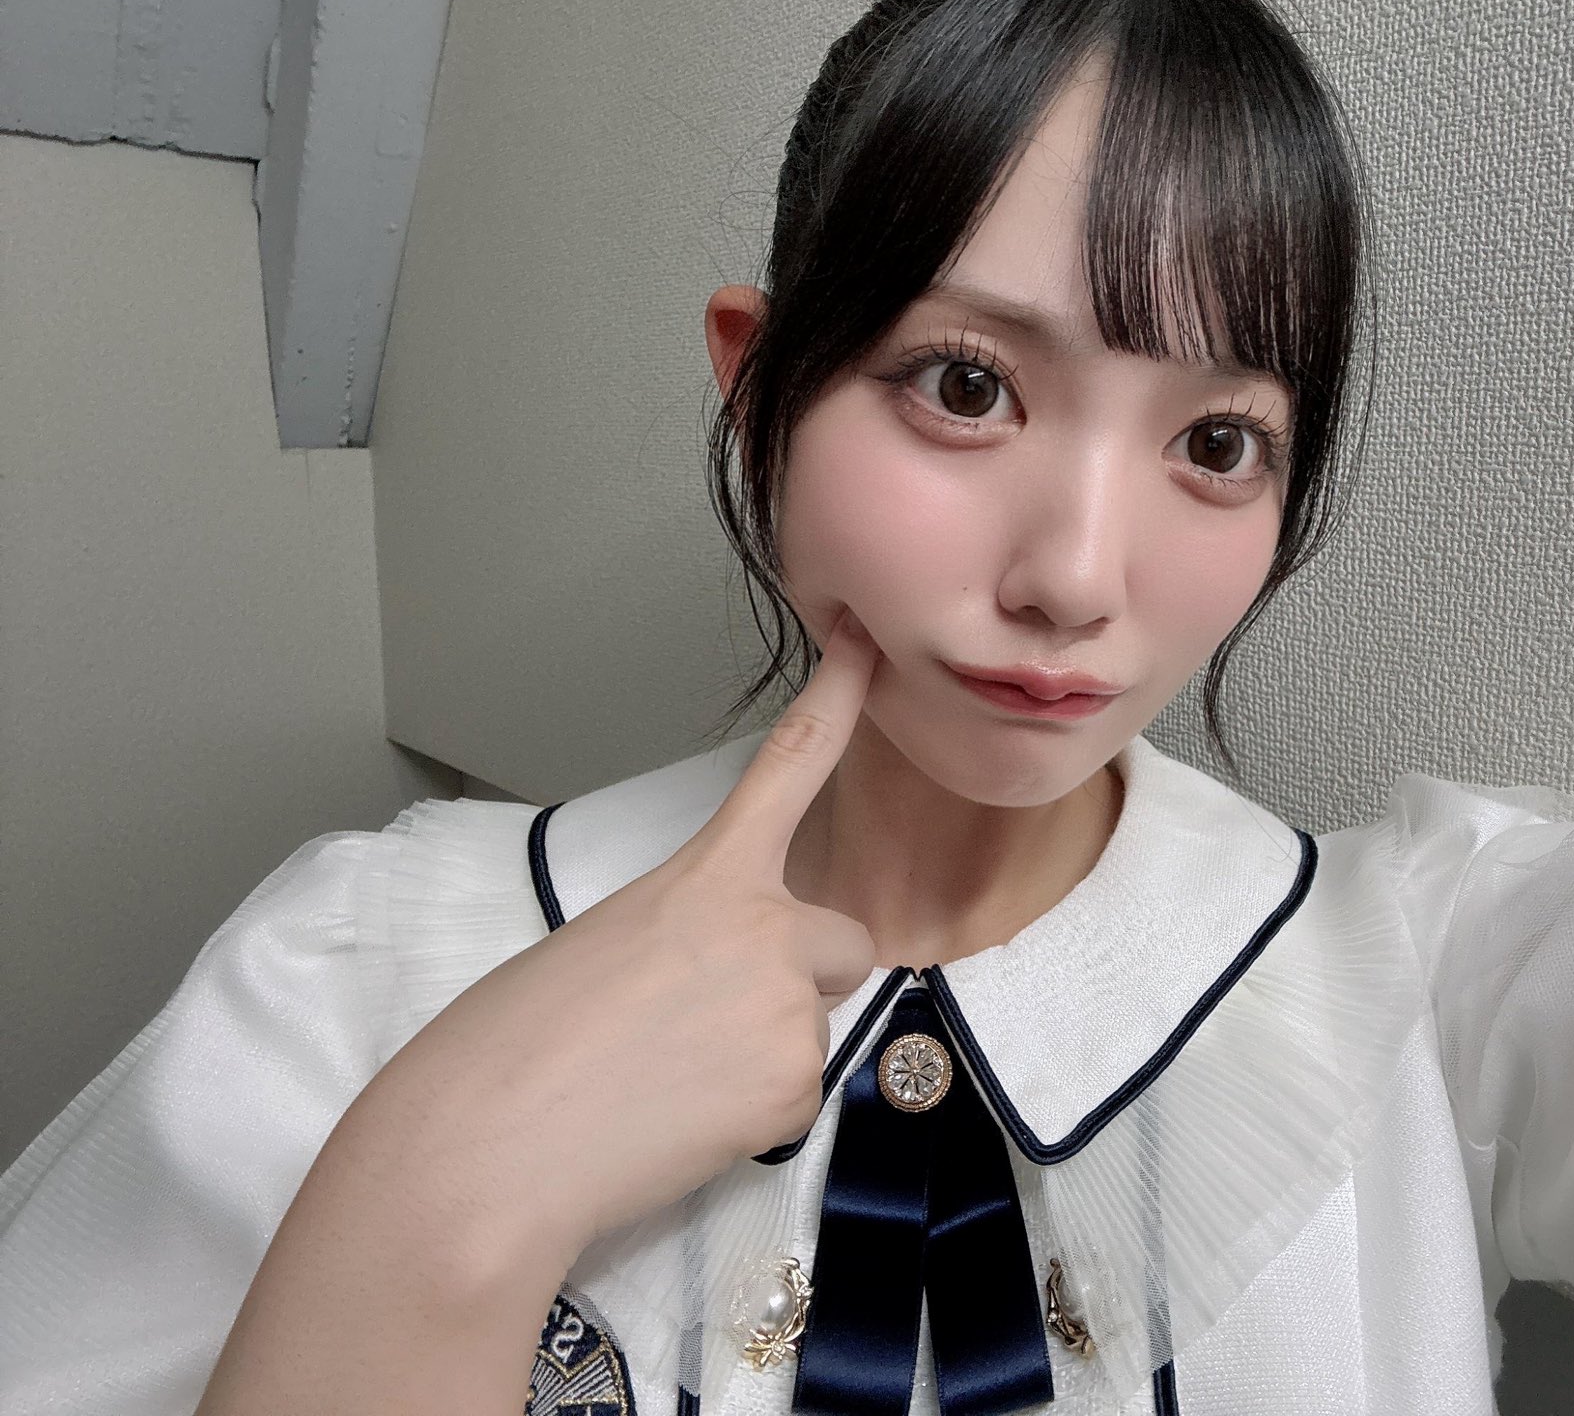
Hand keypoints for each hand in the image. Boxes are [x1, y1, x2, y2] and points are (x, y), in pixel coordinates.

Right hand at [347, 608, 880, 1257]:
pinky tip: (678, 1126)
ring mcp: (787, 1008)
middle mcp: (765, 928)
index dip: (837, 700)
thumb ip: (687, 941)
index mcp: (703, 877)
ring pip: (811, 1032)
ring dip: (760, 1057)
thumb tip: (721, 990)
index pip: (789, 767)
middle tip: (708, 1029)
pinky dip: (748, 1118)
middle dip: (802, 980)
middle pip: (840, 945)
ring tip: (666, 1087)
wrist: (484, 1151)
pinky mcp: (792, 1086)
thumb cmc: (506, 1049)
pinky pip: (795, 1100)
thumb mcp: (602, 949)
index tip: (867, 644)